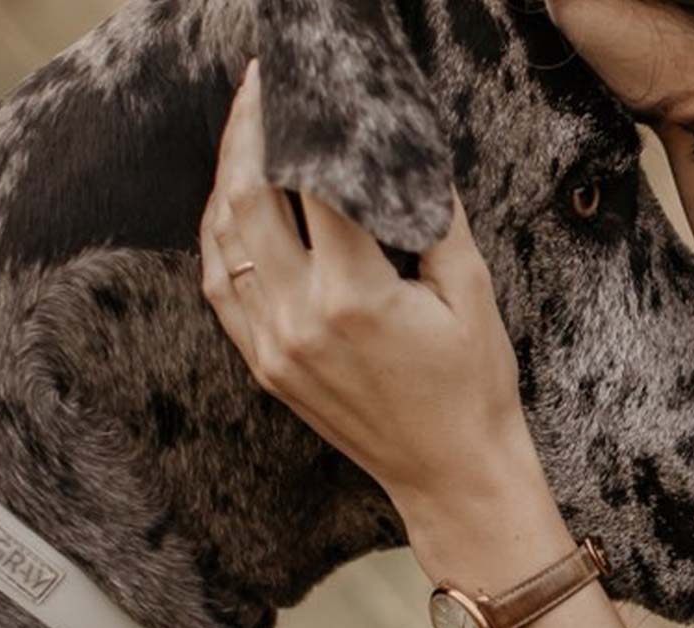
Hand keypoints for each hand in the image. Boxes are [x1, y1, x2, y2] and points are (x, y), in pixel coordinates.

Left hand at [197, 61, 564, 580]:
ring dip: (225, 180)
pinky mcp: (266, 367)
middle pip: (248, 199)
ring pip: (221, 241)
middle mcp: (300, 319)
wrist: (452, 474)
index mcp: (355, 296)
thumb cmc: (473, 388)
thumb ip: (433, 216)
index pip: (315, 182)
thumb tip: (403, 155)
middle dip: (248, 132)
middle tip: (259, 89)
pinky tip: (232, 208)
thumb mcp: (471, 293)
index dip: (308, 122)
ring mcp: (273, 347)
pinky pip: (222, 288)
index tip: (307, 86)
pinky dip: (220, 238)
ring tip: (242, 136)